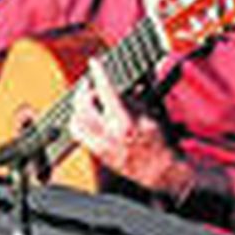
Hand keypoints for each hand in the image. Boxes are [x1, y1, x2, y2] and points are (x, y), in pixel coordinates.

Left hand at [68, 60, 189, 194]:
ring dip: (77, 106)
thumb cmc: (159, 143)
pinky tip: (86, 116)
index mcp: (124, 122)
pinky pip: (78, 134)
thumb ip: (138, 96)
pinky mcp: (96, 153)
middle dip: (83, 91)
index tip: (94, 62)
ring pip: (75, 121)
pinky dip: (79, 121)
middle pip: (82, 106)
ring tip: (85, 99)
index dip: (98, 74)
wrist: (158, 171)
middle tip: (88, 83)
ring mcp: (100, 146)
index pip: (106, 91)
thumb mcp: (152, 115)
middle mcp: (108, 135)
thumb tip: (135, 77)